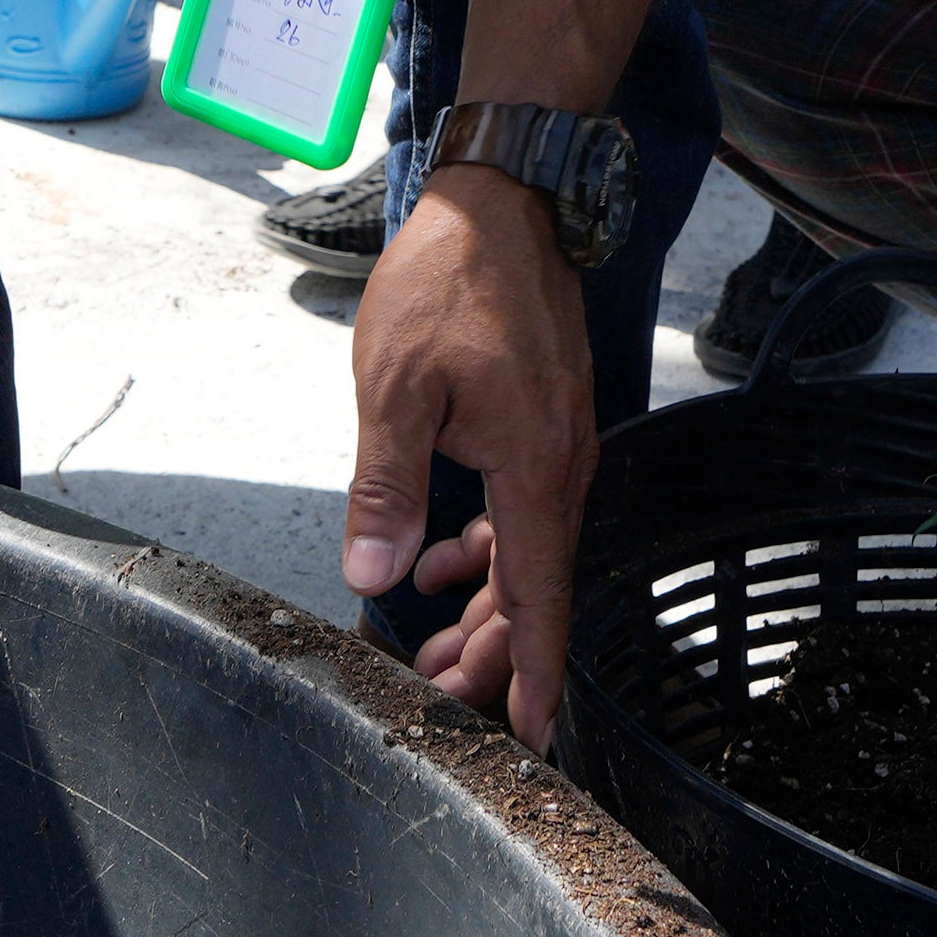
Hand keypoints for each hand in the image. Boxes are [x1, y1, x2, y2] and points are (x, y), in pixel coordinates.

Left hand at [348, 167, 597, 750]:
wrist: (502, 202)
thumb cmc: (450, 280)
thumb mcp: (395, 388)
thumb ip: (386, 487)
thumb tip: (374, 573)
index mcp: (534, 465)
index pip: (537, 594)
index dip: (532, 670)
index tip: (532, 734)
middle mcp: (562, 464)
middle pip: (535, 588)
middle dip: (494, 653)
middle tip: (441, 699)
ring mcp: (558, 444)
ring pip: (528, 556)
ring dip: (485, 607)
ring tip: (433, 653)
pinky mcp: (544, 425)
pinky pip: (523, 513)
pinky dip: (484, 551)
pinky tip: (438, 564)